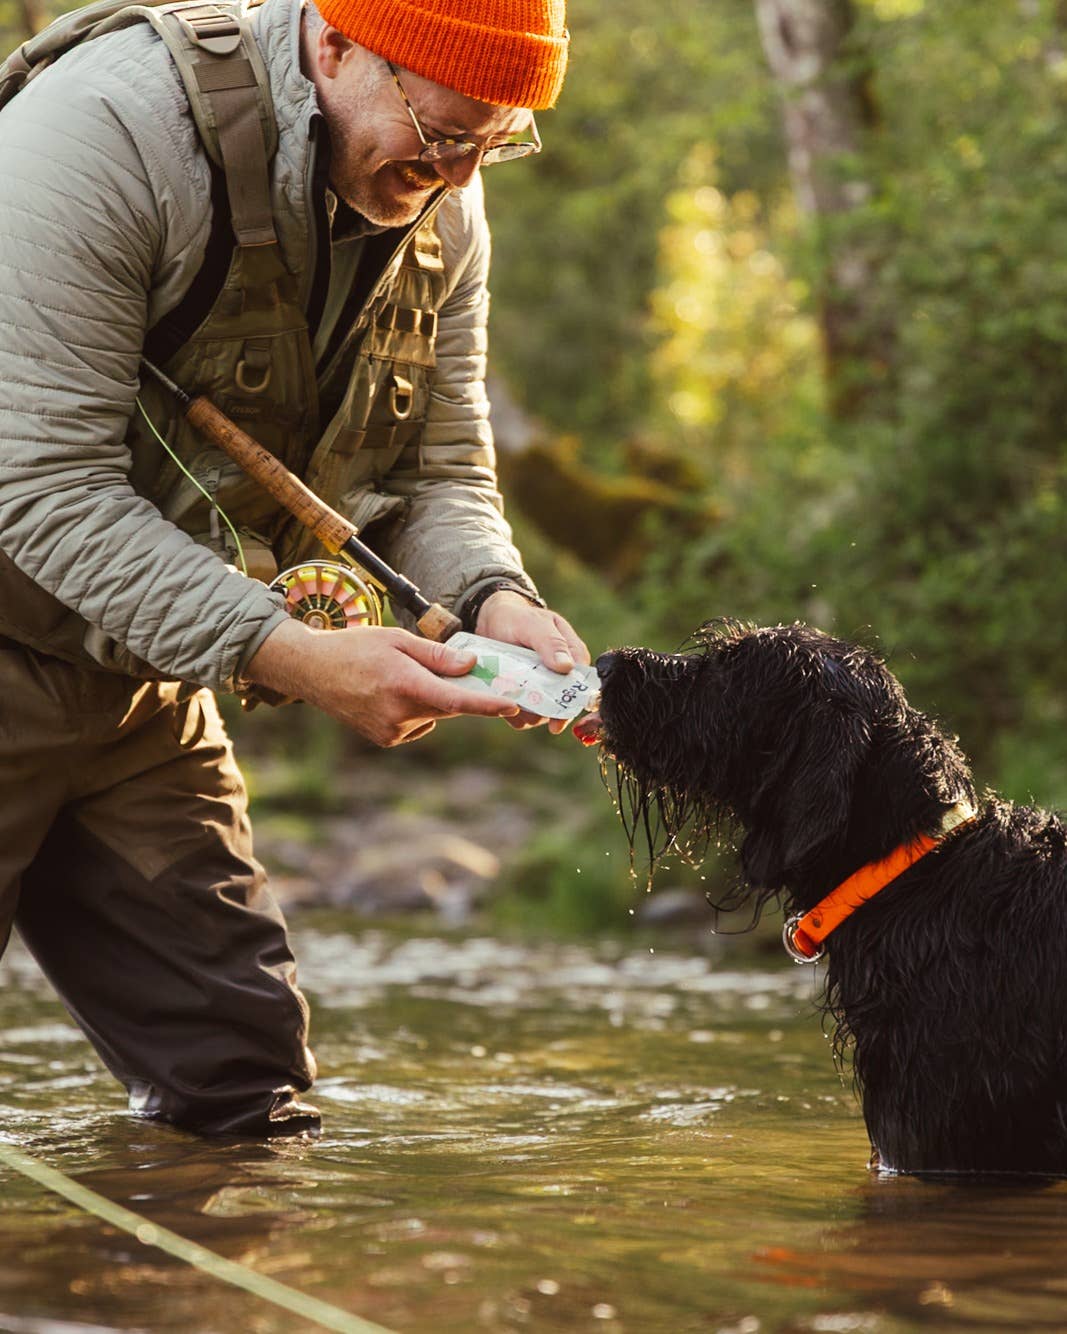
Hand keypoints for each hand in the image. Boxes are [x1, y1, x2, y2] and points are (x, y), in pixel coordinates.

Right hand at [244, 619, 519, 746]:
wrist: (312, 670)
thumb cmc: (356, 647)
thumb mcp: (398, 639)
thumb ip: (437, 655)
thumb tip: (472, 666)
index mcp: (404, 685)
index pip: (455, 700)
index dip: (486, 704)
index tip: (511, 705)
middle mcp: (398, 714)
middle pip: (447, 706)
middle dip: (460, 692)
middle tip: (466, 673)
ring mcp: (390, 731)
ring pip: (432, 716)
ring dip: (433, 699)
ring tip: (402, 677)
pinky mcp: (385, 740)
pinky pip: (417, 725)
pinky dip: (417, 711)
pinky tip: (393, 694)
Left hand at [475, 590, 590, 734]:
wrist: (490, 622)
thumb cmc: (517, 618)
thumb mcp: (534, 624)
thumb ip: (551, 642)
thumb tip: (567, 667)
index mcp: (573, 656)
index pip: (581, 684)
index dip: (572, 702)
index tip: (558, 716)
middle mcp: (560, 677)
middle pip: (561, 705)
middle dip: (544, 710)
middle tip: (525, 705)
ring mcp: (542, 690)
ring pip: (540, 715)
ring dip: (525, 711)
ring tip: (507, 693)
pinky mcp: (523, 700)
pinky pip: (520, 717)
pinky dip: (510, 712)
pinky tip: (499, 699)